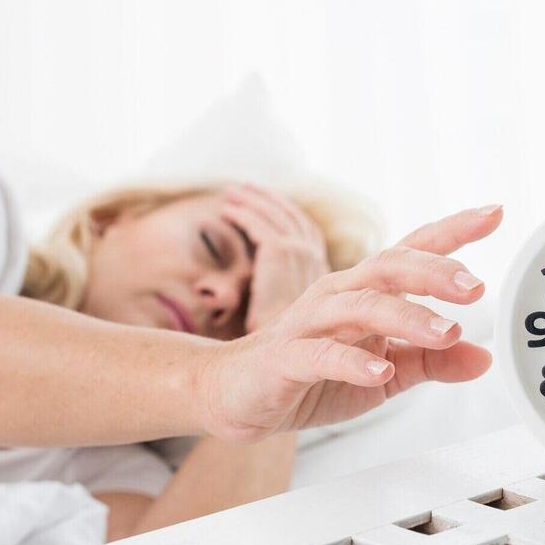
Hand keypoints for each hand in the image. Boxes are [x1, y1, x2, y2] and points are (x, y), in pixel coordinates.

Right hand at [195, 204, 502, 441]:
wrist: (235, 396)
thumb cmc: (309, 377)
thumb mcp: (384, 372)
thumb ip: (430, 360)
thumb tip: (483, 356)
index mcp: (362, 291)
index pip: (411, 251)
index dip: (452, 230)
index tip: (494, 212)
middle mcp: (337, 296)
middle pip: (388, 267)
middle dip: (434, 272)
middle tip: (476, 287)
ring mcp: (309, 323)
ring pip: (361, 306)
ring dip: (406, 317)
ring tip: (445, 332)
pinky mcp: (286, 359)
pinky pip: (321, 354)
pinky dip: (354, 361)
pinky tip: (379, 371)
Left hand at [220, 184, 330, 332]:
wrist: (288, 356)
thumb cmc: (285, 346)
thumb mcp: (290, 316)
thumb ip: (282, 297)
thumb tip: (263, 290)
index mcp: (319, 270)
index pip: (306, 230)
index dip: (286, 213)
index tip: (267, 202)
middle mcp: (313, 257)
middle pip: (291, 215)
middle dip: (268, 199)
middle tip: (244, 188)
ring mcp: (300, 253)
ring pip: (274, 214)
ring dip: (252, 200)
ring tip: (231, 192)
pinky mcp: (281, 253)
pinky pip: (259, 225)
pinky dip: (243, 214)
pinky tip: (226, 210)